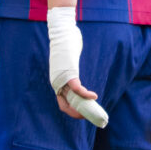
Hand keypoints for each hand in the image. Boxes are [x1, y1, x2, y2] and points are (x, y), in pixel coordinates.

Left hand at [45, 7, 108, 126]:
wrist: (63, 33)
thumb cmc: (67, 46)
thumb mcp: (67, 62)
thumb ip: (71, 70)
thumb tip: (78, 72)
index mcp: (57, 82)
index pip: (62, 104)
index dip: (72, 112)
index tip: (83, 115)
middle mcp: (57, 83)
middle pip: (66, 105)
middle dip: (78, 114)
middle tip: (91, 116)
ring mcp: (61, 79)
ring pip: (72, 99)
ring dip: (83, 106)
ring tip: (94, 109)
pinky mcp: (68, 73)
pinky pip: (77, 88)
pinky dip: (85, 94)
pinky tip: (94, 96)